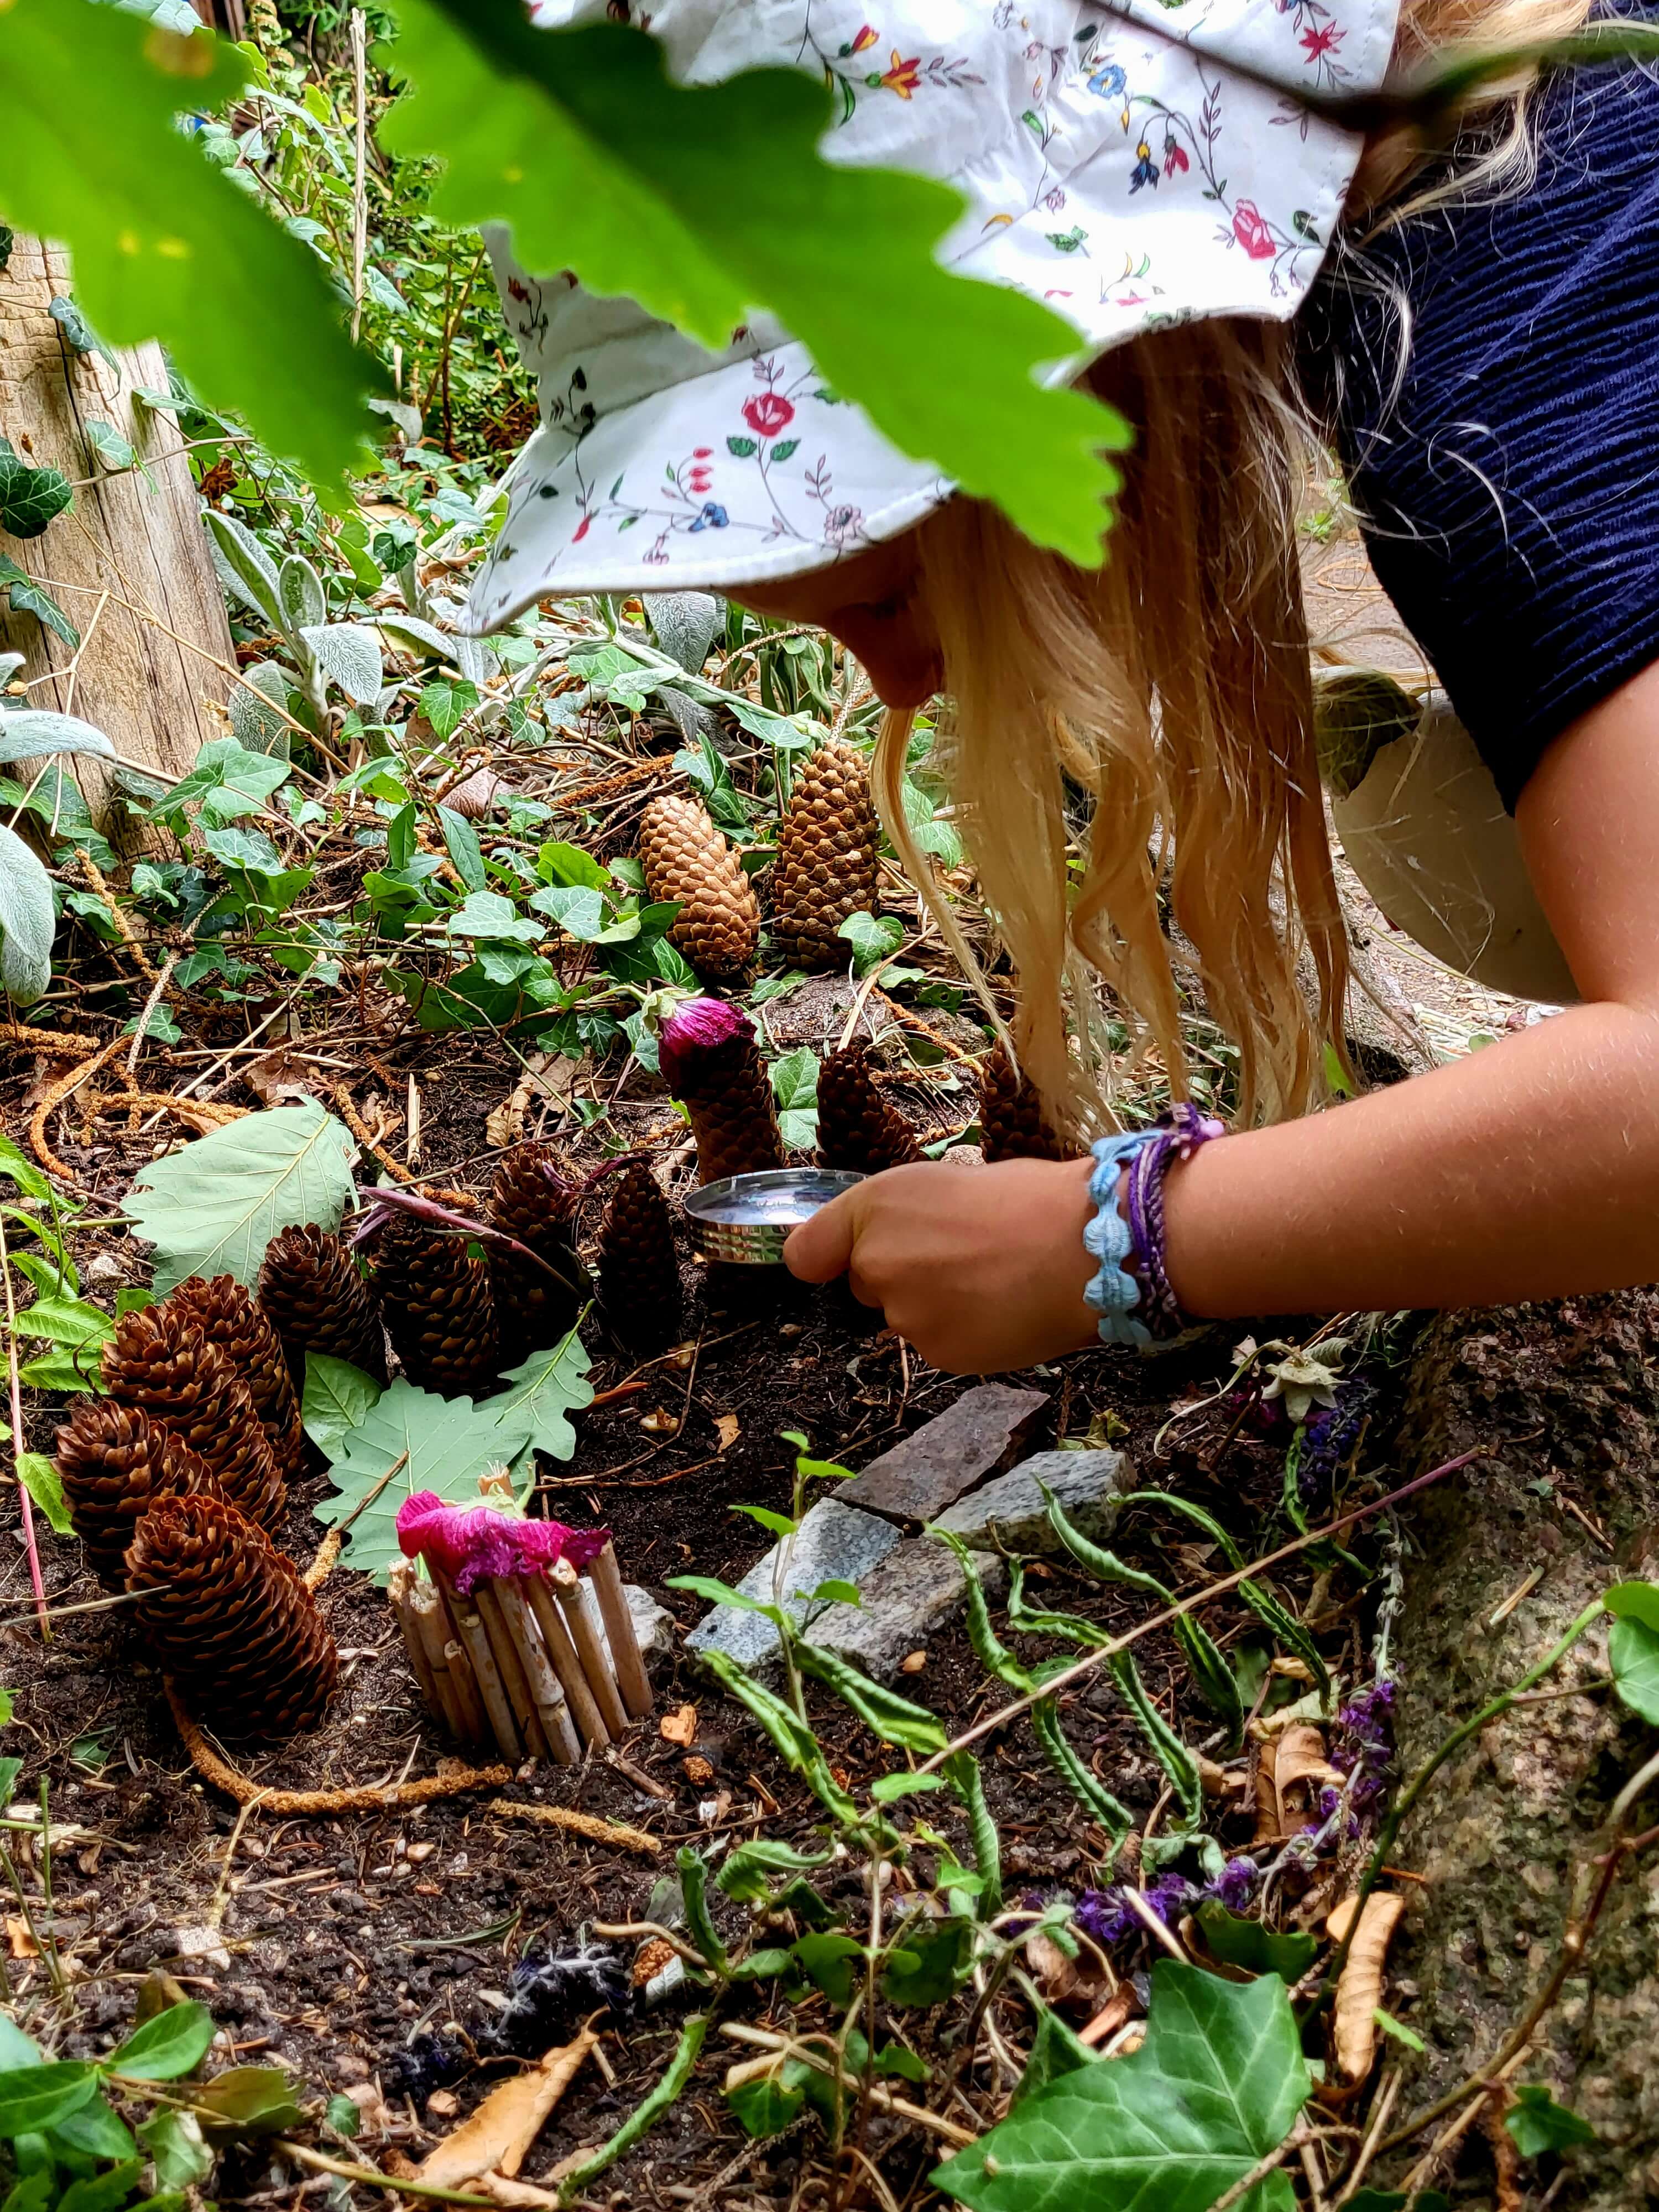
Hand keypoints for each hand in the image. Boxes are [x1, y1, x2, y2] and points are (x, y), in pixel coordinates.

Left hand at [784, 1155, 1099, 1373]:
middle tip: (964, 1253)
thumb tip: (871, 1247)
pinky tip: (1003, 1308)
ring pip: (908, 1317)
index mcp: (876, 1205)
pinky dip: (966, 1332)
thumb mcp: (949, 1180)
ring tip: (994, 1279)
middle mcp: (876, 1262)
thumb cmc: (1031, 1199)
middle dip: (903, 1275)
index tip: (840, 1258)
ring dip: (939, 1306)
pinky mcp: (938, 1354)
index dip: (828, 1254)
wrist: (1088, 1247)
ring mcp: (905, 1315)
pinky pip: (940, 1345)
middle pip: (868, 1284)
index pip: (808, 1252)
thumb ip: (896, 1216)